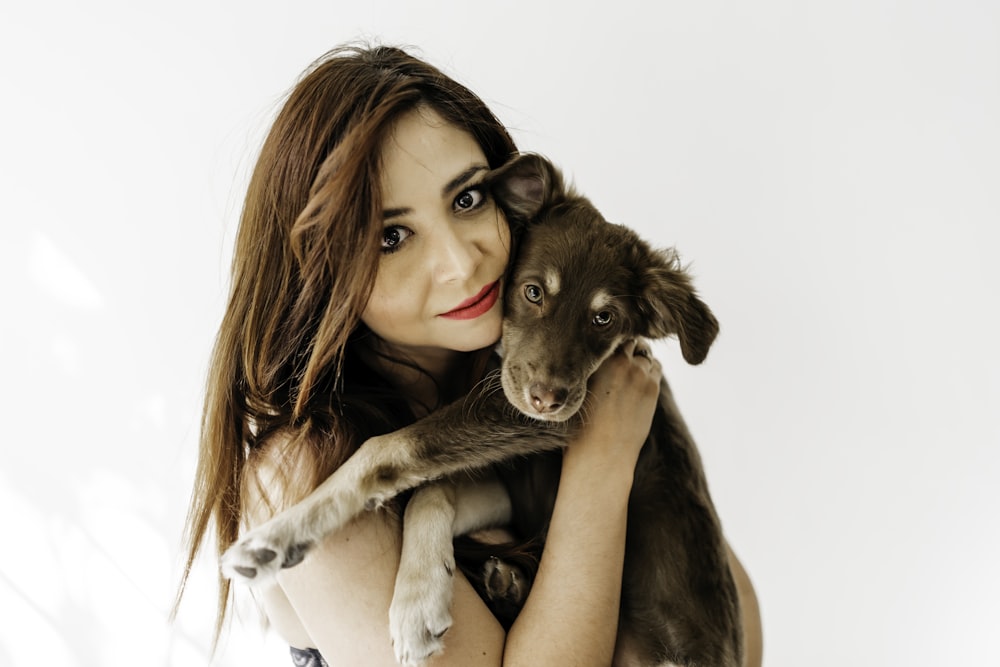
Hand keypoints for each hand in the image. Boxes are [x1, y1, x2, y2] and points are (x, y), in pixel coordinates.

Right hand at [575, 339, 661, 465]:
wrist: (601, 452)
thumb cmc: (582, 424)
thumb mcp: (578, 389)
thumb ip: (591, 368)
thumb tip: (599, 357)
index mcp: (597, 358)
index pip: (612, 335)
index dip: (612, 339)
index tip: (611, 344)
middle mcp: (619, 360)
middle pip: (630, 341)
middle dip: (628, 346)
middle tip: (623, 356)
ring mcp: (638, 373)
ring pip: (646, 353)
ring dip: (640, 357)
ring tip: (632, 369)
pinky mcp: (652, 387)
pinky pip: (656, 367)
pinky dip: (650, 369)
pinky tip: (641, 379)